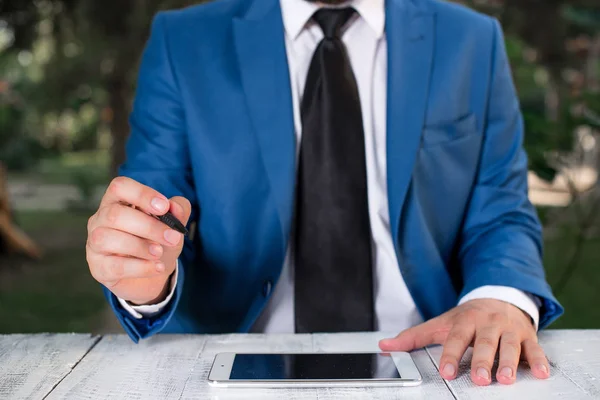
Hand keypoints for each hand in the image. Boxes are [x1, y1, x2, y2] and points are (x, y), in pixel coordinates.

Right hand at [86, 177, 190, 304]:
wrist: (150, 276)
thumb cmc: (157, 241)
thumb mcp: (172, 225)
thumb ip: (178, 211)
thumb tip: (175, 207)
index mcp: (117, 201)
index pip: (119, 187)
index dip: (141, 194)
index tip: (164, 207)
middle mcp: (100, 219)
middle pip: (115, 214)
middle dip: (148, 226)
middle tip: (172, 237)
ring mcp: (94, 244)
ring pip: (107, 238)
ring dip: (139, 246)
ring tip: (159, 253)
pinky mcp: (98, 268)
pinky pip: (114, 266)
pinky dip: (139, 267)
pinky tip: (157, 267)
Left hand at [379, 299, 548, 385]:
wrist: (498, 296)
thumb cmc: (467, 316)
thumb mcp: (440, 323)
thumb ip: (413, 337)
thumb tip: (384, 345)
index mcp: (464, 321)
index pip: (455, 339)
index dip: (450, 356)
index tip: (447, 372)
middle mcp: (487, 324)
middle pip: (484, 343)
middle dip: (482, 361)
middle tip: (481, 378)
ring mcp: (508, 329)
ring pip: (510, 346)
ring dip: (510, 362)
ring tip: (507, 378)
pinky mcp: (527, 335)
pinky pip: (535, 348)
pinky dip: (539, 361)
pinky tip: (541, 373)